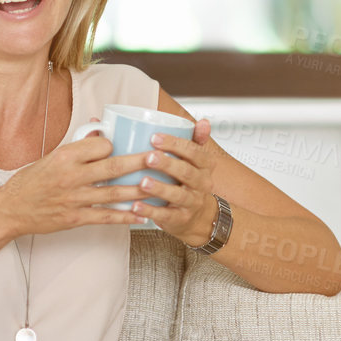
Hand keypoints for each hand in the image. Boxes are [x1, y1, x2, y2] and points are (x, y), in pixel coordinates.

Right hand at [0, 125, 152, 237]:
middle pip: (113, 167)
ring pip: (114, 193)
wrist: (11, 209)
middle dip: (141, 163)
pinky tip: (143, 215)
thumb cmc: (31, 180)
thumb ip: (78, 146)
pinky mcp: (75, 218)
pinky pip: (106, 217)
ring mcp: (74, 198)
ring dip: (140, 190)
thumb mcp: (51, 156)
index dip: (115, 145)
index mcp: (65, 156)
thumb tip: (101, 130)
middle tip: (161, 159)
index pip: (100, 146)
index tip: (122, 147)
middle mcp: (71, 176)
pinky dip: (126, 216)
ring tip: (161, 187)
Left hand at [134, 118, 220, 246]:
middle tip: (149, 157)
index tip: (155, 137)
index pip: (194, 151)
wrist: (199, 217)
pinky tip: (136, 206)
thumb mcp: (196, 161)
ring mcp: (192, 202)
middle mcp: (202, 183)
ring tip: (142, 182)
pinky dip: (150, 211)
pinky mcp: (180, 219)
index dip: (175, 144)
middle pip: (187, 172)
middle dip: (168, 164)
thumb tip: (203, 121)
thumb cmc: (190, 182)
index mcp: (205, 165)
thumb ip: (196, 140)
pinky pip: (166, 215)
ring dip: (159, 188)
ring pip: (178, 194)